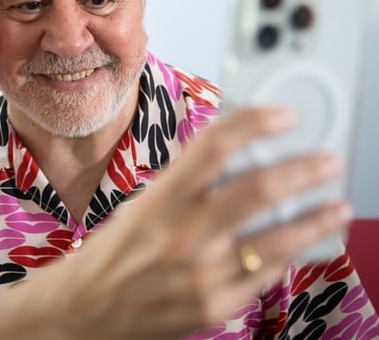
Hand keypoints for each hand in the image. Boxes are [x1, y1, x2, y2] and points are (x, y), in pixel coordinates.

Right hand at [49, 107, 349, 338]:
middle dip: (304, 170)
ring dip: (316, 220)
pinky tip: (296, 246)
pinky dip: (286, 255)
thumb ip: (188, 186)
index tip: (282, 116)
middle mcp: (183, 234)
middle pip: (259, 189)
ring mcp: (202, 274)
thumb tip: (241, 160)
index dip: (254, 123)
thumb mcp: (143, 207)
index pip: (214, 146)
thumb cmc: (115, 252)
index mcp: (160, 200)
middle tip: (327, 161)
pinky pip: (264, 275)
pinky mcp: (215, 306)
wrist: (88, 307)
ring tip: (336, 207)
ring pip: (278, 239)